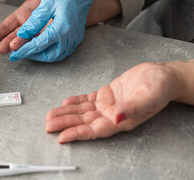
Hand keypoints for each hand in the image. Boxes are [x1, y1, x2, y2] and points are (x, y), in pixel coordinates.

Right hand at [0, 0, 57, 52]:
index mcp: (23, 14)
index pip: (8, 26)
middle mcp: (30, 25)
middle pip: (15, 36)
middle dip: (8, 43)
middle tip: (1, 50)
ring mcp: (40, 31)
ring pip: (27, 41)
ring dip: (19, 47)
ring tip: (11, 52)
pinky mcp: (52, 36)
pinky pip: (42, 43)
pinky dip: (34, 48)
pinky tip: (28, 52)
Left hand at [9, 0, 97, 61]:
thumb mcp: (46, 4)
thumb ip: (34, 21)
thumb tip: (21, 34)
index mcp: (62, 28)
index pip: (39, 45)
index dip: (24, 50)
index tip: (13, 55)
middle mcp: (70, 36)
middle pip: (49, 55)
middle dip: (34, 56)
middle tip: (20, 53)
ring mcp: (75, 38)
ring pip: (57, 56)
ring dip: (42, 55)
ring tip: (30, 51)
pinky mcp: (77, 37)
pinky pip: (63, 51)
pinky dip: (51, 52)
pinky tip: (43, 48)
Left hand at [46, 62, 179, 142]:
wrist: (163, 75)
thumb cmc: (160, 87)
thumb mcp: (149, 97)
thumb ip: (132, 108)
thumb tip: (116, 117)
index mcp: (122, 121)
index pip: (95, 130)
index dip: (78, 134)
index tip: (63, 136)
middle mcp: (112, 115)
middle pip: (84, 121)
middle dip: (66, 123)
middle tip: (48, 125)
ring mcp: (108, 105)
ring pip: (82, 111)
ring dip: (66, 113)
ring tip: (50, 116)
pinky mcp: (106, 94)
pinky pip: (87, 99)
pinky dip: (76, 101)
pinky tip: (65, 102)